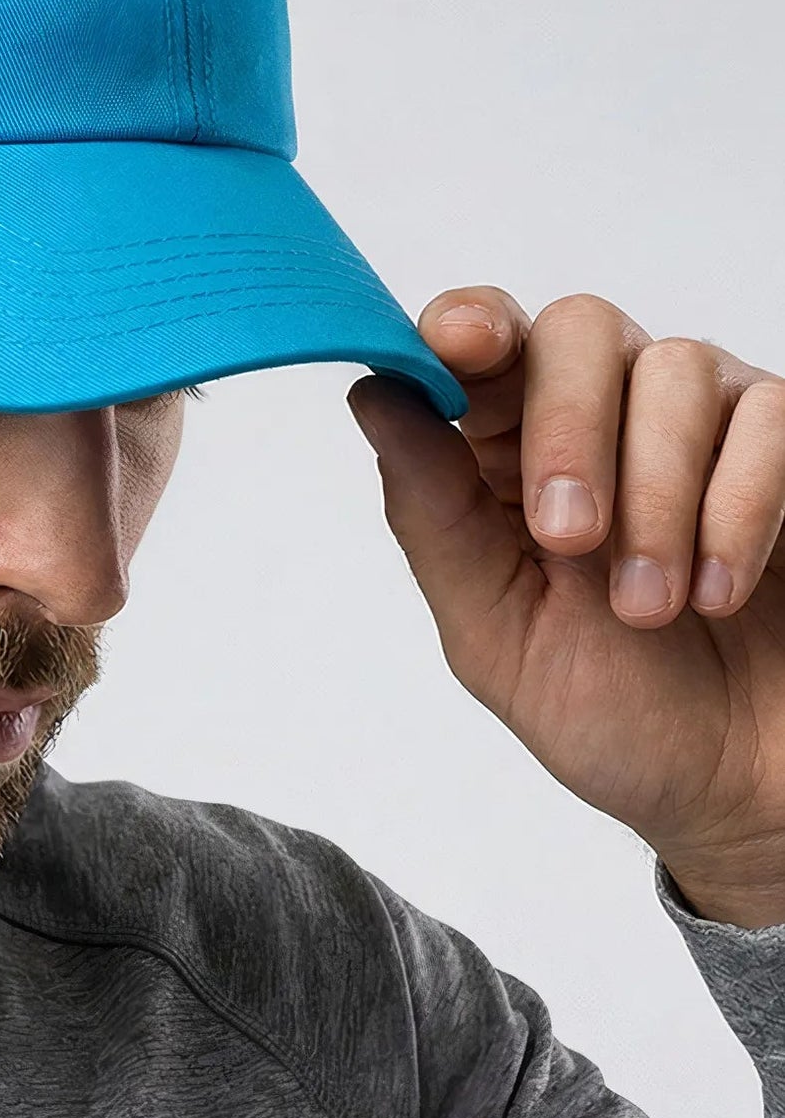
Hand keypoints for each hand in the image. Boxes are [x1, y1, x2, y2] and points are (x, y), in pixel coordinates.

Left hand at [345, 291, 784, 926]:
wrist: (736, 791)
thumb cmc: (610, 712)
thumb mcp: (493, 628)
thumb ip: (432, 512)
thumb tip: (374, 394)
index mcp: (506, 450)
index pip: (480, 340)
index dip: (465, 326)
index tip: (459, 346)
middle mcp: (605, 413)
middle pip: (578, 330)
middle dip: (566, 428)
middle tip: (569, 538)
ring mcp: (705, 423)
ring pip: (675, 368)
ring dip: (654, 495)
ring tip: (650, 607)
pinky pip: (771, 417)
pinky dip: (739, 507)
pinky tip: (721, 592)